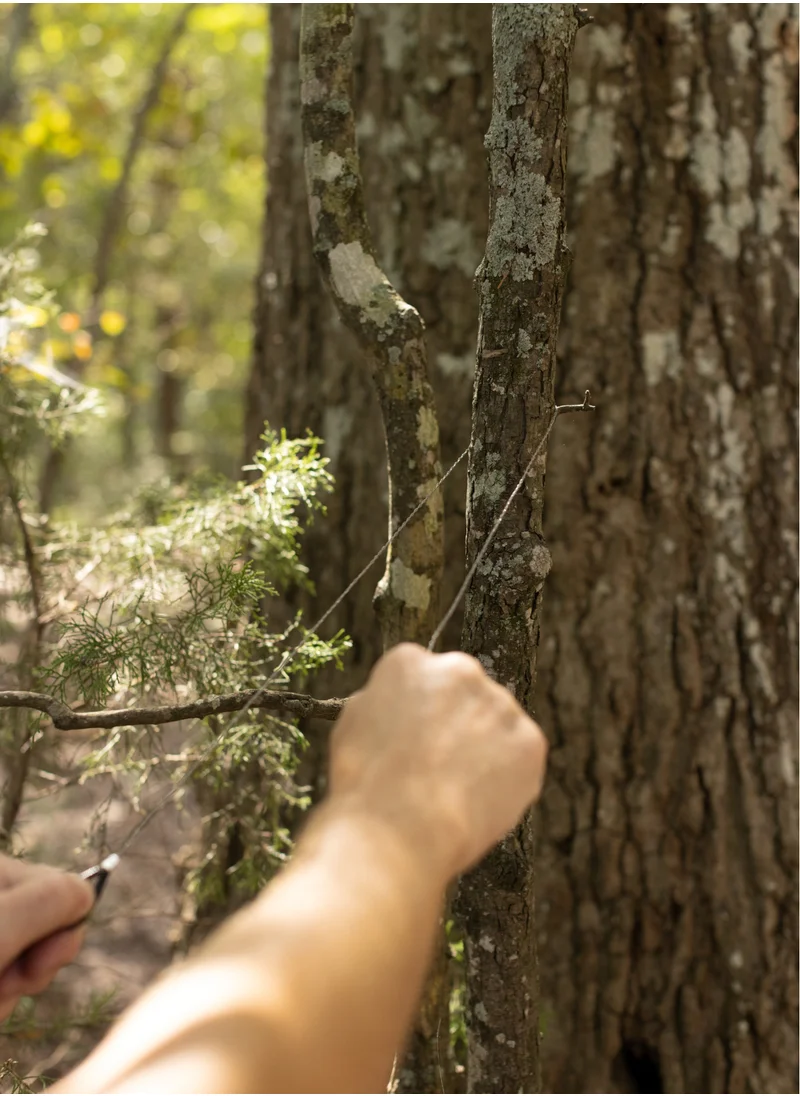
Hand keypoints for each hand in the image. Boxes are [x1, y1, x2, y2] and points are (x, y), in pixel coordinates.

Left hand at [0, 854, 93, 1020]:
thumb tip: (87, 893)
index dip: (64, 931)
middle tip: (6, 982)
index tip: (38, 962)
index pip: (65, 890)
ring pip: (26, 960)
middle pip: (48, 926)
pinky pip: (4, 982)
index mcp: (0, 871)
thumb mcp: (3, 922)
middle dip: (37, 966)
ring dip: (13, 990)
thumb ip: (54, 899)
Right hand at [328, 643, 547, 880]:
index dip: (417, 713)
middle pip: (465, 694)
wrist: (398, 829)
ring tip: (455, 791)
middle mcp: (459, 670)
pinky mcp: (529, 741)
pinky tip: (477, 801)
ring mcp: (500, 704)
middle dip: (456, 723)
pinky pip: (520, 756)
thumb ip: (384, 702)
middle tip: (439, 766)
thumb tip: (402, 708)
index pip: (422, 676)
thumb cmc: (364, 784)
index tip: (413, 741)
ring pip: (496, 723)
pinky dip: (508, 778)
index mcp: (410, 661)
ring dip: (484, 748)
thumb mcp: (352, 724)